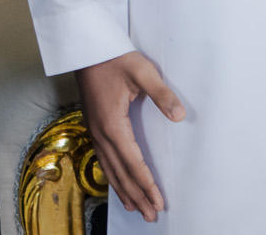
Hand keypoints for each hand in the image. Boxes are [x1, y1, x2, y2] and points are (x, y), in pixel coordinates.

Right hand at [76, 51, 183, 222]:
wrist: (86, 49)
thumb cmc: (115, 58)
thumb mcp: (142, 72)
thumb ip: (161, 94)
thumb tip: (179, 116)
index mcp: (113, 124)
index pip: (133, 163)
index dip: (146, 185)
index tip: (158, 202)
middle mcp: (101, 133)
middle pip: (120, 173)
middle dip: (136, 196)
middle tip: (151, 216)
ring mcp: (94, 130)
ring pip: (109, 169)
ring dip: (123, 190)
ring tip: (135, 209)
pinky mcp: (92, 126)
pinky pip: (102, 159)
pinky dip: (111, 176)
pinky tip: (116, 183)